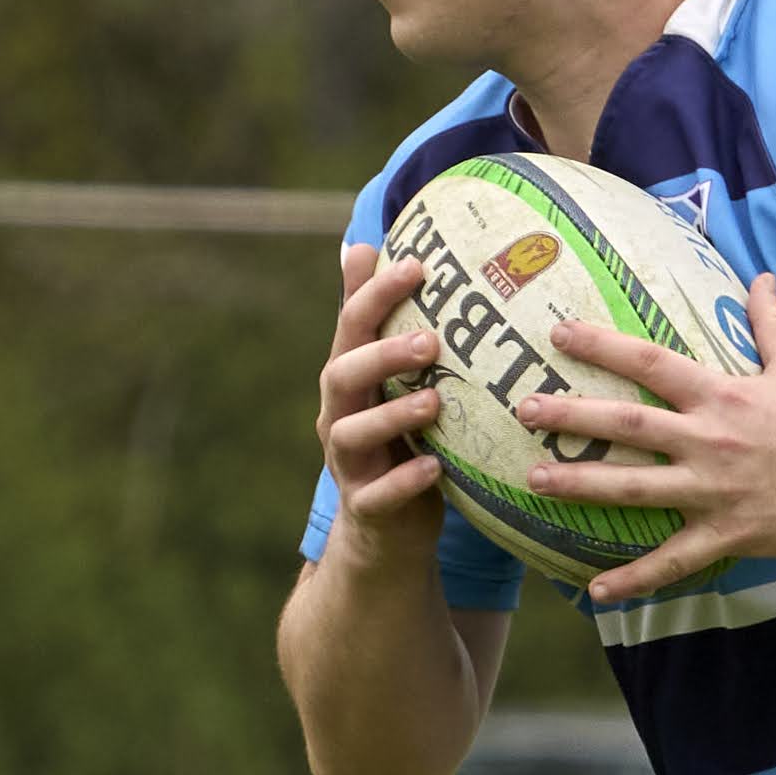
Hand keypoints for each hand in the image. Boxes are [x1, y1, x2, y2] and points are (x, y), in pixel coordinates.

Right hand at [311, 242, 449, 554]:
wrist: (385, 529)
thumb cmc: (394, 439)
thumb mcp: (382, 379)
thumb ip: (371, 319)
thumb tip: (356, 245)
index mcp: (347, 377)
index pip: (353, 325)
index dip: (377, 293)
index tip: (419, 266)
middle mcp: (339, 414)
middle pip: (341, 374)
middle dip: (382, 354)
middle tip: (431, 340)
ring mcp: (349, 463)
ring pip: (352, 435)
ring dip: (392, 416)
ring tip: (434, 401)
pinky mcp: (367, 506)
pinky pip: (377, 495)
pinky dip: (404, 480)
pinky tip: (435, 468)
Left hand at [522, 275, 775, 604]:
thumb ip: (768, 321)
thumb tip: (760, 278)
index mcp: (721, 394)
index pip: (649, 362)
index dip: (601, 345)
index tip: (558, 334)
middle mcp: (709, 438)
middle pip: (625, 424)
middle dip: (570, 416)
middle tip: (524, 410)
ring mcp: (716, 489)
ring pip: (635, 488)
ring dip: (581, 486)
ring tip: (534, 482)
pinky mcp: (731, 532)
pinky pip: (673, 559)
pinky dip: (635, 577)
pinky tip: (596, 590)